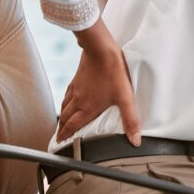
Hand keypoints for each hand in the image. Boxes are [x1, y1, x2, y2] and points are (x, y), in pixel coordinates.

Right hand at [57, 20, 140, 144]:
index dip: (65, 135)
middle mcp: (79, 100)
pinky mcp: (77, 78)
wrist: (101, 51)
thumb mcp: (125, 99)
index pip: (73, 126)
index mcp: (88, 108)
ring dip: (62, 116)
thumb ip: (130, 120)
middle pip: (65, 118)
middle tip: (59, 136)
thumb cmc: (113, 74)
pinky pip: (67, 93)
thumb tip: (135, 141)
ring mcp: (76, 88)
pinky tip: (68, 99)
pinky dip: (65, 101)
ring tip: (61, 122)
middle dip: (62, 128)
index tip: (59, 142)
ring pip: (64, 106)